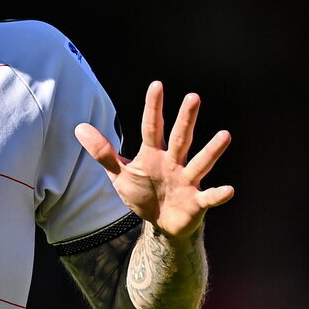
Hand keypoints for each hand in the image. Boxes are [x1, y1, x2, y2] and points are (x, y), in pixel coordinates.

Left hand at [75, 81, 232, 238]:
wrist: (160, 223)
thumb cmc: (142, 193)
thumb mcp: (119, 174)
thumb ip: (103, 152)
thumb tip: (79, 127)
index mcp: (154, 154)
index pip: (152, 127)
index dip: (153, 108)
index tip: (157, 85)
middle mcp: (173, 163)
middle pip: (179, 138)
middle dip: (185, 119)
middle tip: (193, 97)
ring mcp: (187, 181)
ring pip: (200, 163)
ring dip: (211, 151)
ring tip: (225, 135)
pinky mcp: (197, 202)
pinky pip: (209, 197)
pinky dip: (218, 194)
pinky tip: (228, 189)